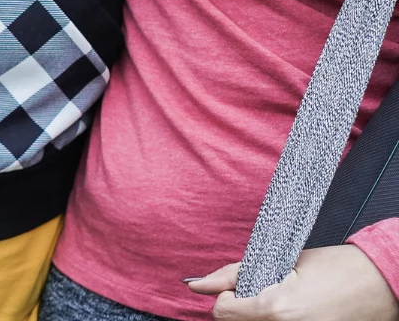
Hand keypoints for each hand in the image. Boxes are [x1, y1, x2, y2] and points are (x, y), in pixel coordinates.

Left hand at [188, 245, 398, 320]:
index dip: (227, 297)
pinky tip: (293, 313)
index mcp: (275, 309)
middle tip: (264, 294)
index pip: (222, 313)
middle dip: (242, 309)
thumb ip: (235, 274)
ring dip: (258, 316)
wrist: (381, 284)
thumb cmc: (338, 268)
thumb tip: (195, 285)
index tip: (241, 288)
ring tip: (282, 303)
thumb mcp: (281, 261)